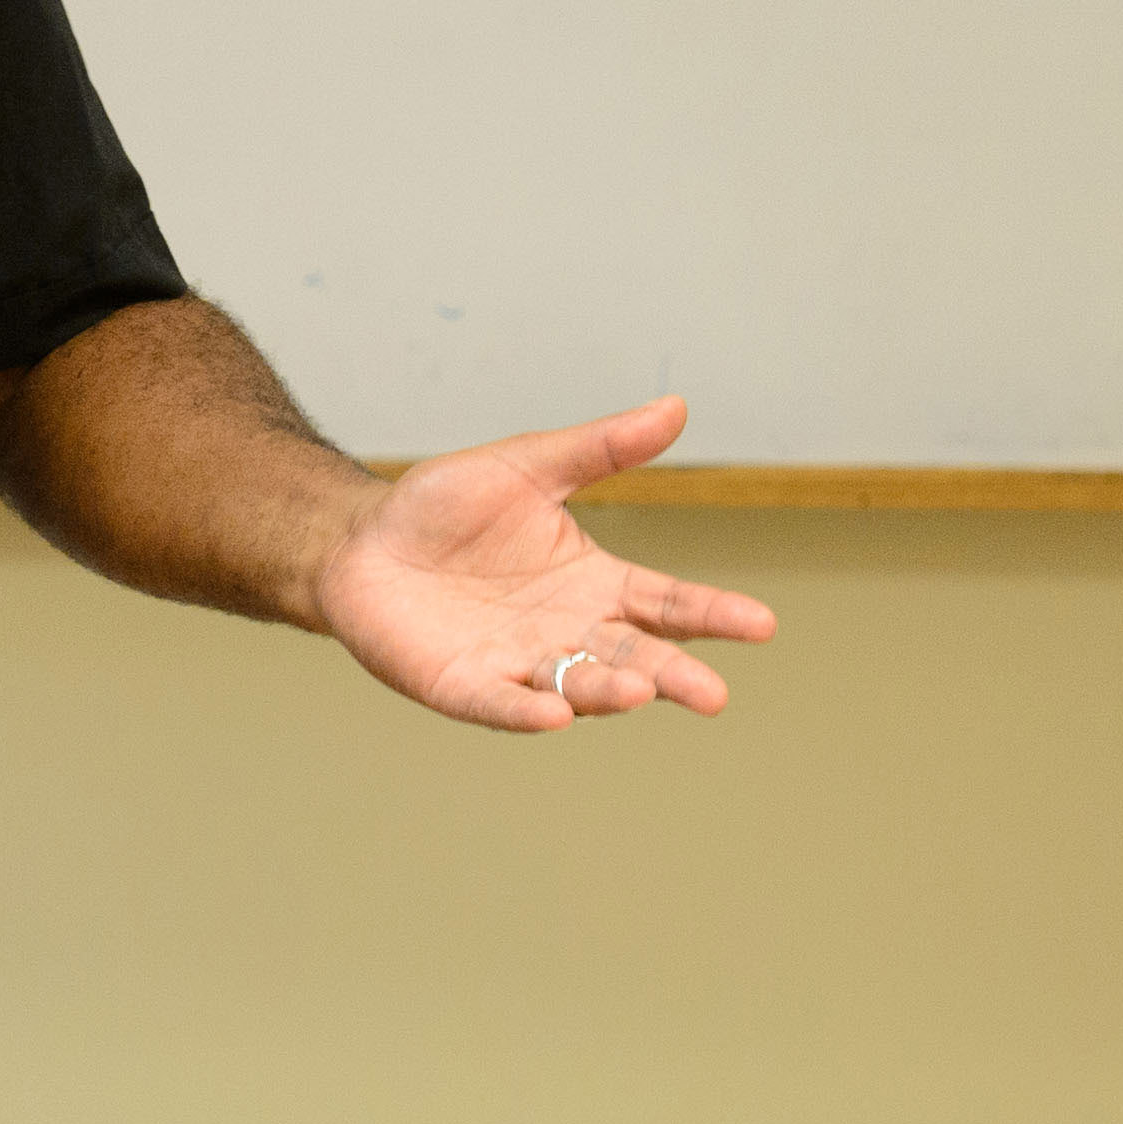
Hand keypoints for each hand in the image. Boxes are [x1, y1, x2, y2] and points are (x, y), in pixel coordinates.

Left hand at [308, 395, 780, 732]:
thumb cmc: (447, 506)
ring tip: (637, 690)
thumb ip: (602, 447)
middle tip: (713, 695)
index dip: (712, 614)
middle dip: (672, 676)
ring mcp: (517, 664)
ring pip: (575, 686)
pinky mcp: (462, 685)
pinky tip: (551, 716)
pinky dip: (525, 711)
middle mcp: (567, 632)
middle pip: (634, 659)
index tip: (761, 624)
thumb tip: (676, 407)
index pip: (667, 604)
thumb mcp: (529, 465)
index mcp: (595, 583)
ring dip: (606, 692)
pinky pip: (499, 703)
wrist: (362, 539)